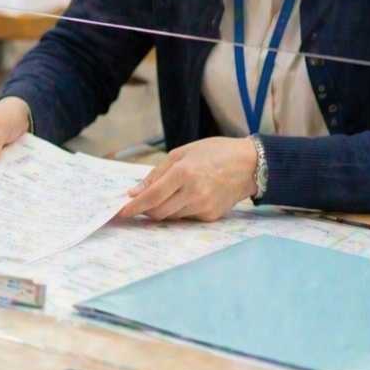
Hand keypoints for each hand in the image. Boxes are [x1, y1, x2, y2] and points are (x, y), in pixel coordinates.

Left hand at [118, 137, 257, 221]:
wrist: (250, 165)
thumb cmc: (214, 152)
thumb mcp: (182, 153)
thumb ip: (157, 173)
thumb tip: (135, 192)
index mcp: (184, 173)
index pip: (152, 196)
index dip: (133, 206)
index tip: (119, 211)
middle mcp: (193, 193)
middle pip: (158, 212)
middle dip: (144, 210)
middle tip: (135, 205)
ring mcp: (203, 207)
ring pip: (171, 216)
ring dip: (161, 209)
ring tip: (166, 195)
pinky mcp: (211, 216)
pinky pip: (186, 217)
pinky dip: (179, 209)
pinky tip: (186, 196)